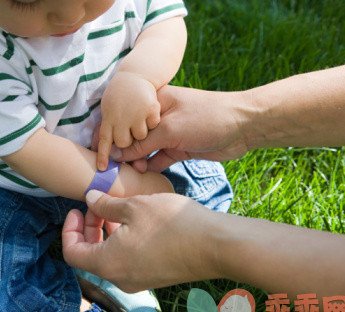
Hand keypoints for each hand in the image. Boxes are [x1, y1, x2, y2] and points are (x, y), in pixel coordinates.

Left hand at [62, 190, 220, 292]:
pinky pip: (127, 260)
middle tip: (97, 203)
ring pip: (109, 256)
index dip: (69, 229)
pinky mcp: (154, 276)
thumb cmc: (172, 223)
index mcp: (108, 263)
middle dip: (89, 227)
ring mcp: (138, 279)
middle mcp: (120, 278)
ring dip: (106, 232)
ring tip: (116, 207)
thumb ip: (105, 205)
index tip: (77, 209)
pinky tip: (135, 220)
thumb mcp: (133, 206)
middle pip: (90, 254)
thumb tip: (89, 199)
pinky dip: (122, 240)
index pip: (71, 252)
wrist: (215, 245)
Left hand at [96, 72, 160, 170]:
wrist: (135, 73)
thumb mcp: (111, 110)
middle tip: (132, 138)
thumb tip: (113, 156)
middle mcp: (120, 115)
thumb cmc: (122, 94)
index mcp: (109, 116)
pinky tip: (152, 112)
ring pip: (140, 136)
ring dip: (142, 133)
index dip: (103, 154)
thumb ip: (112, 130)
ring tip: (142, 119)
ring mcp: (135, 112)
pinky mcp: (150, 108)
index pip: (104, 138)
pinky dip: (153, 121)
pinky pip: (153, 125)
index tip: (102, 167)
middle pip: (123, 142)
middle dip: (128, 145)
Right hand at [112, 85, 251, 171]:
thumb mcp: (170, 130)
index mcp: (154, 102)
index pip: (126, 119)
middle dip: (123, 151)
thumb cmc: (205, 117)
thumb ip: (142, 144)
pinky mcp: (179, 148)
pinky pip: (159, 158)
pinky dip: (152, 166)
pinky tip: (144, 175)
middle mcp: (159, 117)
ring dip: (138, 161)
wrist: (243, 126)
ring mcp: (169, 133)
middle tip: (112, 168)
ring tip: (131, 173)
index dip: (112, 135)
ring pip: (145, 149)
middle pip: (134, 136)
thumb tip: (116, 154)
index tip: (100, 153)